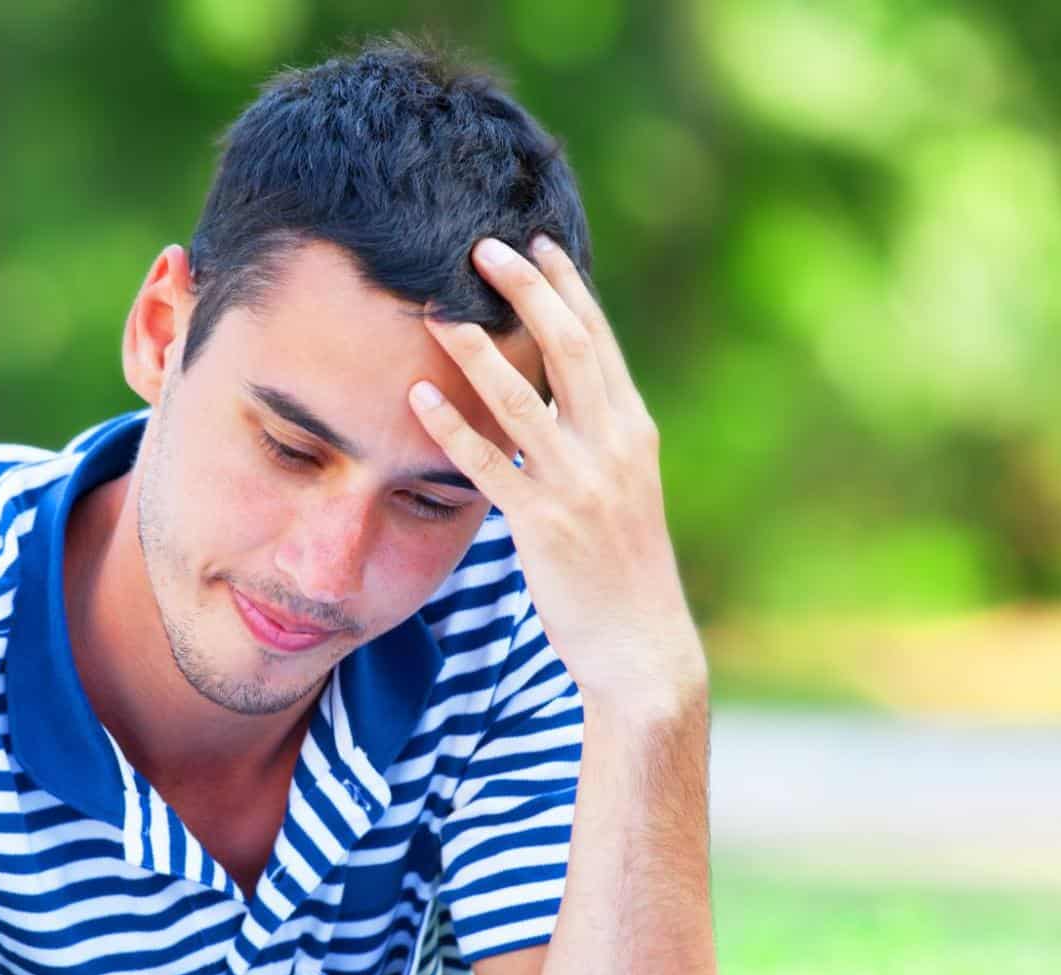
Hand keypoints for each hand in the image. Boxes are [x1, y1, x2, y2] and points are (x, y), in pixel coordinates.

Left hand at [408, 235, 707, 720]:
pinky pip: (489, 464)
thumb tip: (556, 396)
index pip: (599, 339)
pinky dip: (451, 427)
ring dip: (477, 347)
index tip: (536, 241)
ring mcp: (580, 483)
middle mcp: (613, 445)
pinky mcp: (544, 524)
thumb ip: (593, 439)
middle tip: (481, 246)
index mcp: (633, 430)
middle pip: (567, 347)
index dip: (566, 286)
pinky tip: (418, 395)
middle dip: (526, 290)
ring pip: (523, 397)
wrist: (642, 646)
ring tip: (438, 306)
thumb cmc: (622, 569)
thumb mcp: (622, 490)